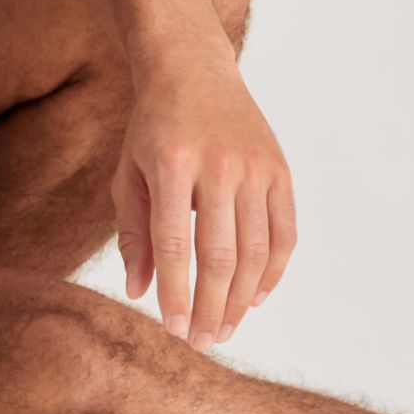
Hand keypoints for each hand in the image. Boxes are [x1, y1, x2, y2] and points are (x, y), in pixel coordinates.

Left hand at [112, 54, 296, 350]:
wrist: (193, 71)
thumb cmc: (151, 129)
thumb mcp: (128, 173)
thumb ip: (132, 233)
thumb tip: (138, 293)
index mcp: (172, 162)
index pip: (175, 243)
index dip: (176, 292)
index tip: (173, 330)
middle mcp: (219, 164)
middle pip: (220, 254)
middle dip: (211, 306)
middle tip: (202, 342)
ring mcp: (256, 167)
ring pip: (256, 250)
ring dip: (242, 299)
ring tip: (224, 330)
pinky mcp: (281, 170)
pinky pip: (284, 234)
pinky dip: (273, 272)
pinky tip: (255, 298)